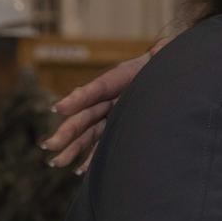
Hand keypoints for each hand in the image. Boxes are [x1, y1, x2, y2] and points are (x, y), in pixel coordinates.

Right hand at [41, 38, 166, 172]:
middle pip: (87, 116)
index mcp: (119, 79)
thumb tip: (160, 49)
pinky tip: (80, 172)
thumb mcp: (161, 60)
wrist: (172, 77)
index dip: (80, 98)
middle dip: (68, 132)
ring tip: (56, 163)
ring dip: (72, 149)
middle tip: (49, 145)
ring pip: (89, 134)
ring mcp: (114, 116)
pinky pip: (104, 146)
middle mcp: (111, 99)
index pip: (97, 88)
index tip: (60, 108)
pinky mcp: (121, 130)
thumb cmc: (163, 66)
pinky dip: (93, 159)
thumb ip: (158, 55)